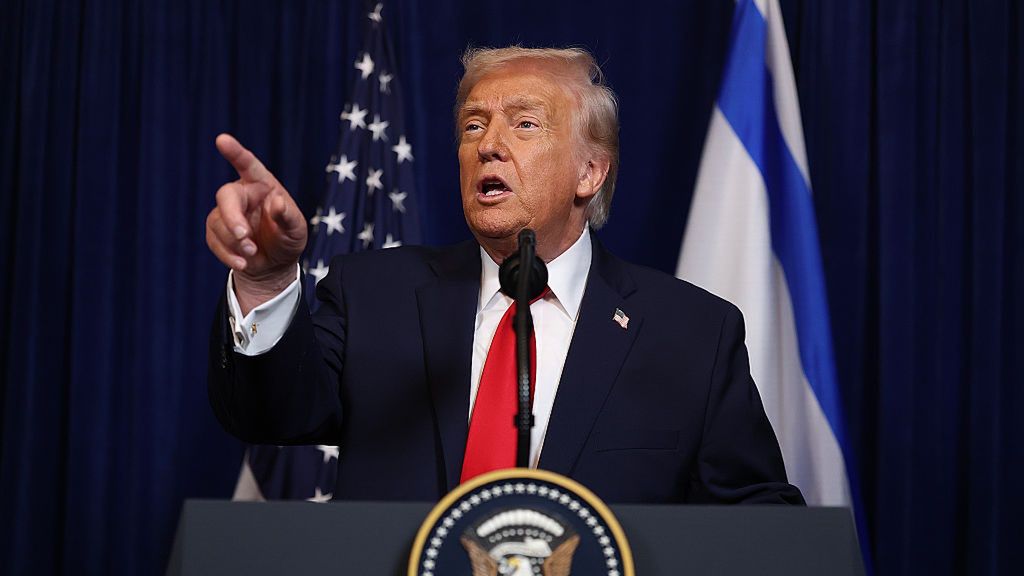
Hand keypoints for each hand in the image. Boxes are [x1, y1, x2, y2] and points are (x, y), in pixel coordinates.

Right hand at [206, 134, 306, 311]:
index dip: (235, 153)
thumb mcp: (296, 230)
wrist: (274, 264)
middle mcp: (242, 195)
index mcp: (262, 185)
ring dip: (234, 242)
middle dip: (232, 217)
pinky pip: (213, 240)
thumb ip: (288, 216)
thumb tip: (277, 202)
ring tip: (252, 253)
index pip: (248, 165)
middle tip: (244, 235)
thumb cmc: (288, 239)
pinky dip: (227, 254)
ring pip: (218, 222)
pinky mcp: (216, 231)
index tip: (222, 140)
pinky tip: (243, 263)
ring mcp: (226, 213)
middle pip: (226, 196)